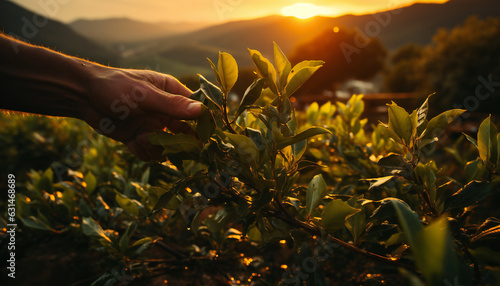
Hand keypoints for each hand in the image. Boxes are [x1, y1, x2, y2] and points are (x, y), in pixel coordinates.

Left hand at [81, 67, 201, 160]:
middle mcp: (166, 111)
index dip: (203, 123)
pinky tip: (132, 142)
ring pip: (168, 147)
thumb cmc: (115, 86)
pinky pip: (151, 153)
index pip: (196, 109)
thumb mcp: (145, 95)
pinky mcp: (140, 138)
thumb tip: (201, 111)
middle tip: (176, 148)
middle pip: (186, 133)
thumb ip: (172, 105)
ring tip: (140, 138)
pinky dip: (143, 151)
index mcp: (172, 93)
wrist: (83, 96)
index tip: (205, 137)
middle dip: (180, 143)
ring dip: (156, 147)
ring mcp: (153, 126)